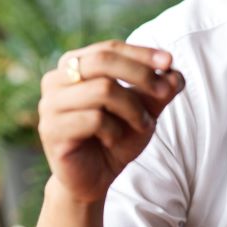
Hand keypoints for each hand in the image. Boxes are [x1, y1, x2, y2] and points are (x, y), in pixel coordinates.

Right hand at [38, 40, 184, 202]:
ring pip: (102, 89)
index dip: (141, 53)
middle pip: (103, 61)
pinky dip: (115, 130)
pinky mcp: (51, 129)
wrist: (96, 178)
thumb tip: (176, 73)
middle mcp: (56, 79)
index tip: (170, 62)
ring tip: (142, 126)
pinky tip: (114, 140)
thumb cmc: (117, 137)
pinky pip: (94, 119)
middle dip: (141, 75)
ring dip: (132, 109)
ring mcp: (50, 104)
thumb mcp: (145, 111)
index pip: (110, 48)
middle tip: (164, 93)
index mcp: (74, 65)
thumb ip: (160, 90)